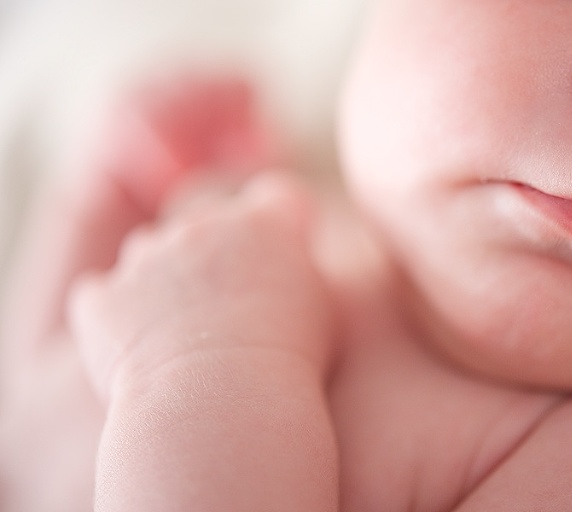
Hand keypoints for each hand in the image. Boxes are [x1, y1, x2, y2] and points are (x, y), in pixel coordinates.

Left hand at [69, 171, 333, 399]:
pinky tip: (140, 354)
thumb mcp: (326, 309)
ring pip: (152, 250)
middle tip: (229, 302)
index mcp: (265, 225)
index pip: (280, 198)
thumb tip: (292, 267)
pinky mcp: (104, 296)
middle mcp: (203, 226)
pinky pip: (106, 295)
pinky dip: (119, 317)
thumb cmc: (288, 364)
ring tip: (183, 335)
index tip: (283, 254)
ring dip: (165, 278)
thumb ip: (305, 271)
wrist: (218, 402)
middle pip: (209, 216)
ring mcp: (147, 256)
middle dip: (216, 247)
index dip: (283, 222)